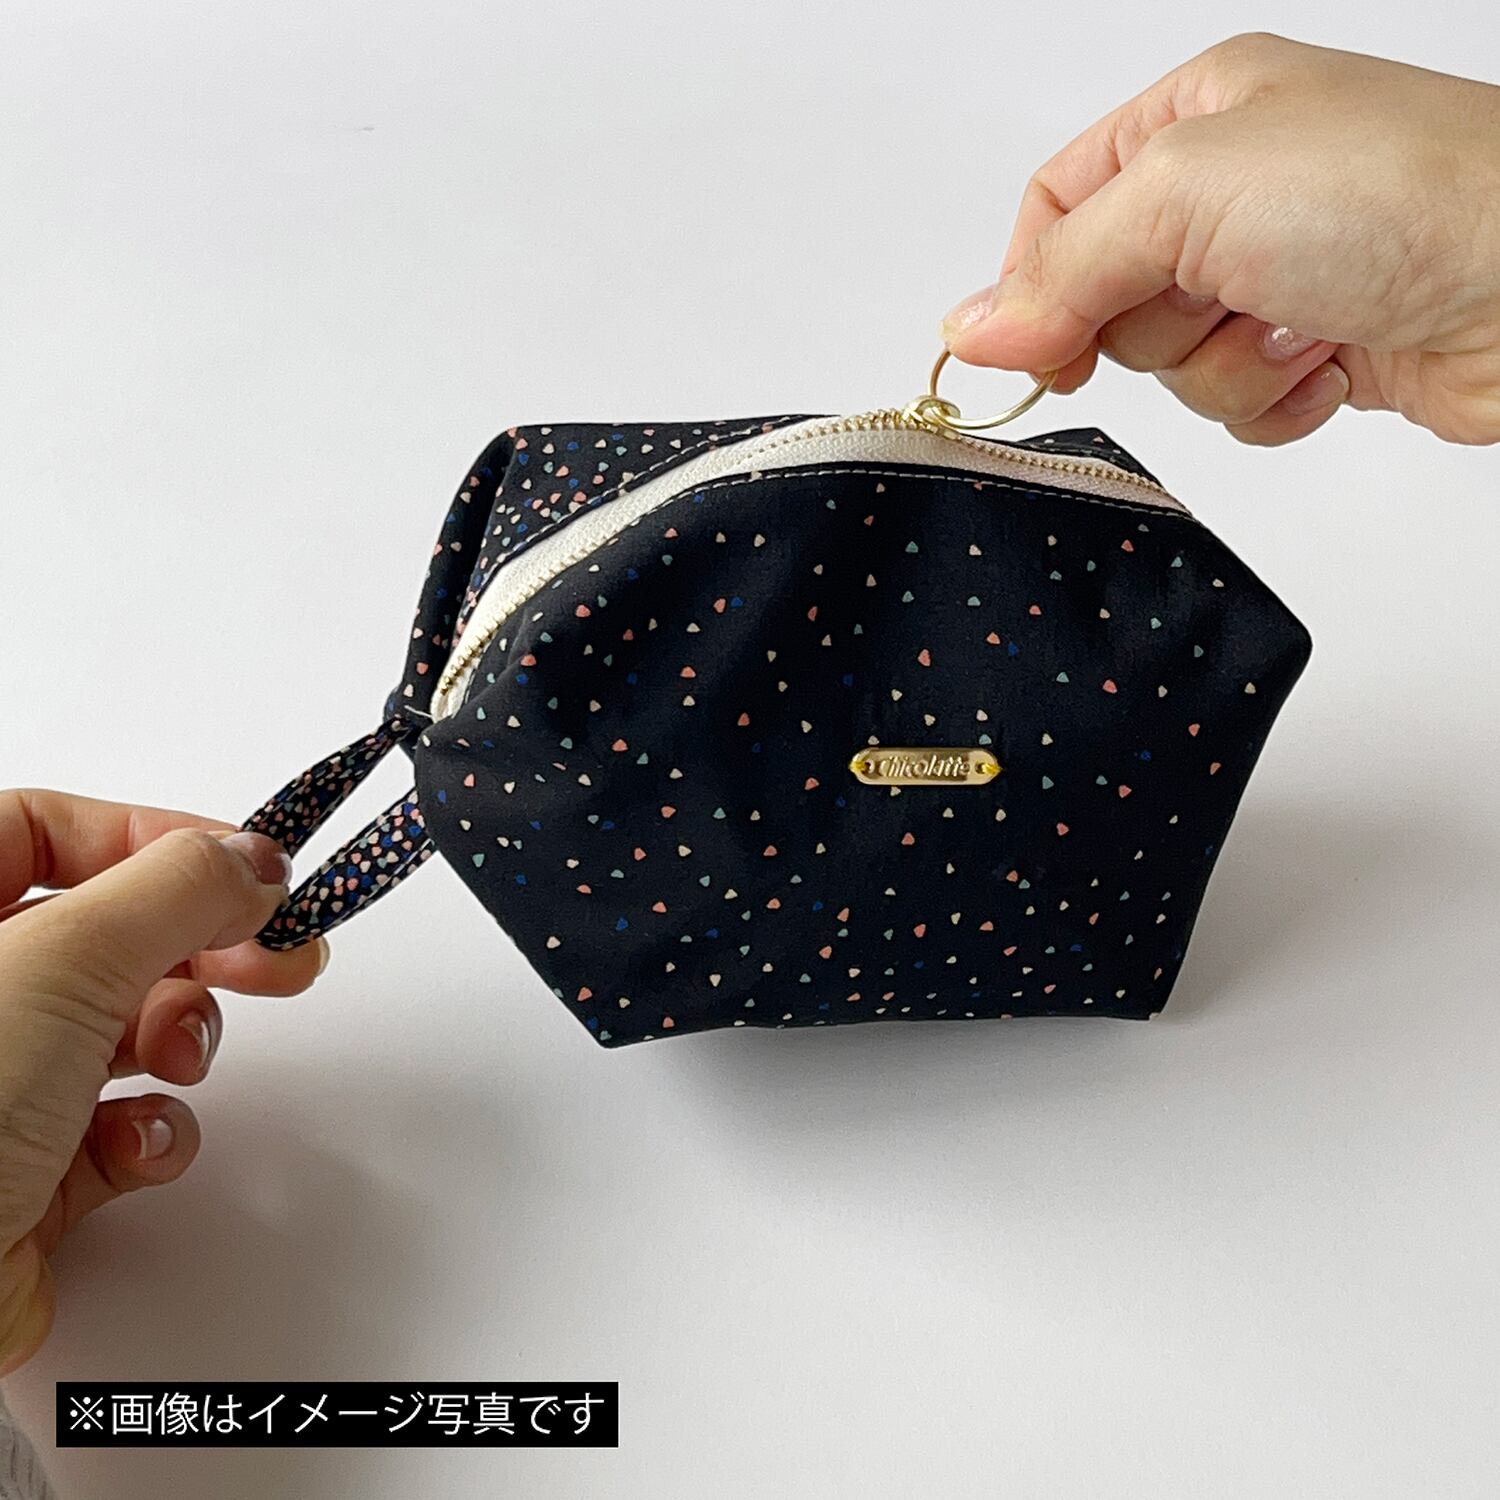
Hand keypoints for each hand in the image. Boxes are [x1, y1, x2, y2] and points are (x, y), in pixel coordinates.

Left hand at [0, 791, 326, 1374]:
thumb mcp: (66, 959)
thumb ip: (176, 889)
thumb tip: (248, 859)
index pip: (49, 830)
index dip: (155, 838)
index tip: (246, 868)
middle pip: (105, 930)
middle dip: (199, 944)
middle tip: (278, 954)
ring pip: (123, 1027)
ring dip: (178, 1041)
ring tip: (179, 1058)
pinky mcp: (21, 1172)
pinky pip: (118, 1125)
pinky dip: (152, 1132)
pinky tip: (138, 1143)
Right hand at [941, 34, 1499, 445]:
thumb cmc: (1396, 195)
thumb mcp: (1188, 194)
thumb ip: (1064, 267)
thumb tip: (972, 328)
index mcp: (1194, 114)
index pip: (1056, 206)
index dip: (1033, 285)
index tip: (1037, 352)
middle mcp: (1233, 190)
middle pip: (1108, 297)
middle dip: (1161, 324)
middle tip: (1225, 296)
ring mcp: (1277, 271)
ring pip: (1173, 364)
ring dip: (1228, 367)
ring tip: (1302, 326)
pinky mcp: (1317, 346)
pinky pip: (1239, 405)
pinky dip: (1275, 401)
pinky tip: (1333, 364)